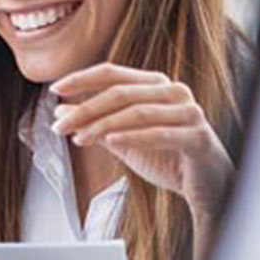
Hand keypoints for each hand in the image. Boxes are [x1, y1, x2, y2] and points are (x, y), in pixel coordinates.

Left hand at [50, 63, 233, 224]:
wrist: (205, 186)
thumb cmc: (166, 157)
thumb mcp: (121, 139)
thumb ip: (93, 124)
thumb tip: (59, 112)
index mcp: (155, 85)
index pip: (112, 73)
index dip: (82, 79)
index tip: (54, 90)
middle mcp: (174, 92)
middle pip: (120, 93)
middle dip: (84, 110)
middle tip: (59, 127)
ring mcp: (189, 112)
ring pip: (136, 112)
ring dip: (102, 126)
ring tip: (78, 139)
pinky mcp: (198, 137)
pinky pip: (160, 133)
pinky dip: (132, 136)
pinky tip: (109, 142)